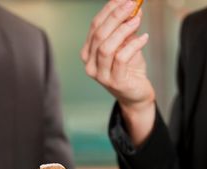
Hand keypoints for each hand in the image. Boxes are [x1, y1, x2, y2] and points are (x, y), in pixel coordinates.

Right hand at [81, 0, 155, 144]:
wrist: (136, 94)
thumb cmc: (130, 70)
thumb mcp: (127, 45)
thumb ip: (127, 29)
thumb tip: (134, 8)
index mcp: (89, 52)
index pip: (95, 26)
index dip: (109, 10)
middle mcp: (90, 64)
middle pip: (99, 34)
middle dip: (115, 16)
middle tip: (132, 4)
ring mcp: (101, 75)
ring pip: (106, 47)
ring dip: (122, 30)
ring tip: (137, 20)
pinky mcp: (114, 82)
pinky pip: (121, 59)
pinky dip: (133, 45)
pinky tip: (144, 38)